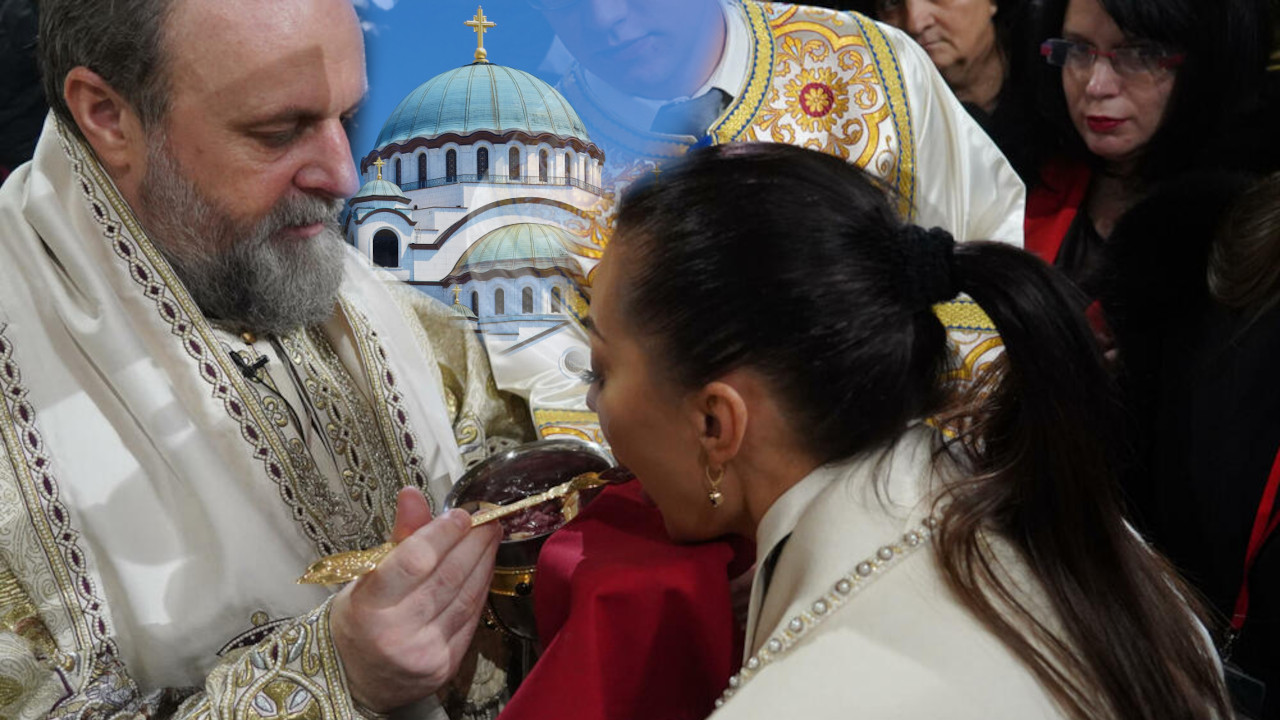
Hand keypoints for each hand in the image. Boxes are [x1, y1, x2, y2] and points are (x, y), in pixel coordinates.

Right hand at [331, 487, 500, 711]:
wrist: (354, 679)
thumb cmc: (359, 620)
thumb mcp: (365, 577)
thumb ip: (399, 536)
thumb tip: (413, 494)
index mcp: (368, 606)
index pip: (414, 562)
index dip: (442, 534)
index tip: (461, 514)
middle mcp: (397, 633)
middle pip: (447, 577)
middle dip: (473, 543)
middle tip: (488, 519)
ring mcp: (424, 652)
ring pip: (465, 597)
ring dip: (484, 562)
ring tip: (491, 537)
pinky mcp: (446, 666)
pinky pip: (471, 619)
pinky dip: (480, 590)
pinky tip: (485, 569)